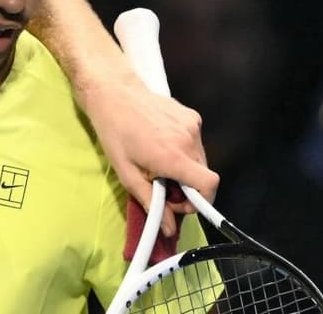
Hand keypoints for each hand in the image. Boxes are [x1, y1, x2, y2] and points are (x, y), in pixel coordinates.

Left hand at [77, 73, 219, 236]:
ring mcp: (193, 125)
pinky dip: (184, 149)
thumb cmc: (114, 134)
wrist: (114, 93)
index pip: (209, 185)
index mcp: (173, 156)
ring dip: (185, 167)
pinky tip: (162, 142)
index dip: (201, 201)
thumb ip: (152, 203)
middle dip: (187, 186)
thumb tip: (170, 230)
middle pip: (203, 175)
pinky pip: (195, 142)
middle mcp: (189, 140)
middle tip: (161, 183)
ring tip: (158, 160)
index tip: (179, 202)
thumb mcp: (127, 173)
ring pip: (200, 159)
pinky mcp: (192, 115)